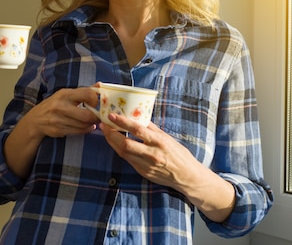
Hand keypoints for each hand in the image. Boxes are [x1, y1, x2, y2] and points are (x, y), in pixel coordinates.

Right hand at [3, 87, 99, 177]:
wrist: (36, 120)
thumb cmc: (55, 105)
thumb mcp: (66, 94)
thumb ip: (83, 91)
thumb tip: (100, 85)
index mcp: (64, 94)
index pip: (87, 94)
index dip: (96, 100)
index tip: (96, 103)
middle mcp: (61, 106)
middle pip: (87, 115)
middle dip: (95, 117)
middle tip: (98, 116)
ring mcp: (59, 119)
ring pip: (84, 125)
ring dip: (91, 124)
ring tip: (92, 121)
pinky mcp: (59, 130)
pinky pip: (78, 131)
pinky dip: (86, 130)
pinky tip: (86, 127)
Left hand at [100, 113, 236, 221]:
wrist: (187, 177)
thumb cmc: (179, 154)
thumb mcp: (167, 138)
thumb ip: (152, 128)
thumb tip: (138, 115)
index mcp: (160, 142)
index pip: (138, 130)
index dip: (123, 122)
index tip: (112, 116)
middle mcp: (152, 154)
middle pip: (126, 144)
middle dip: (111, 134)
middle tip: (103, 125)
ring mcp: (146, 165)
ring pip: (124, 153)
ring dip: (112, 142)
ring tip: (106, 132)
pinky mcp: (143, 172)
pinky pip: (128, 160)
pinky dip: (120, 151)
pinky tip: (116, 143)